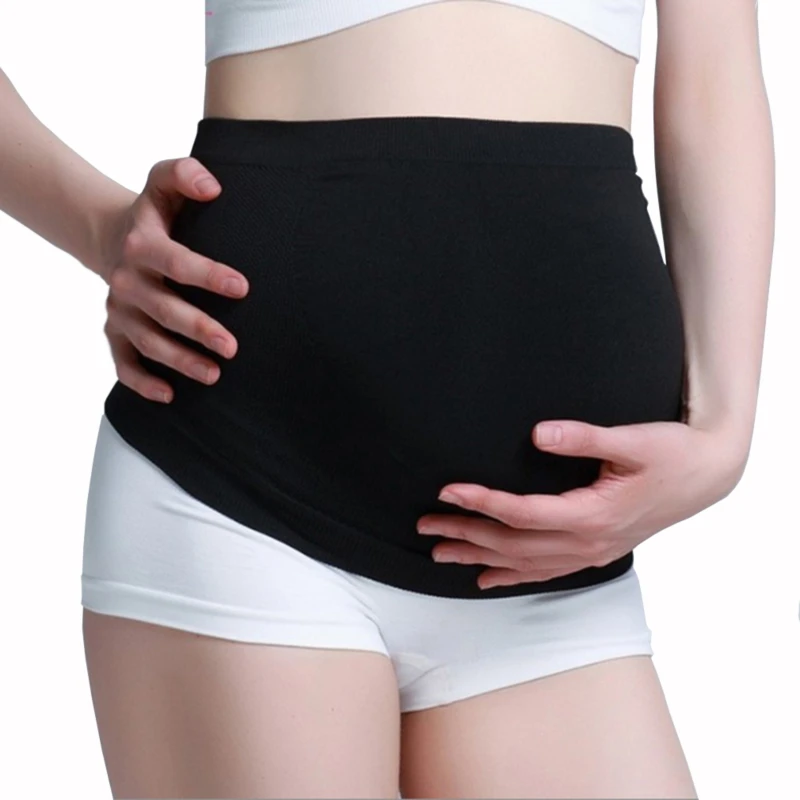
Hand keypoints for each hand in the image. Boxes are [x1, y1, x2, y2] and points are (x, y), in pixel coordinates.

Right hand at [100, 157, 248, 402]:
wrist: (116, 237)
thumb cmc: (157, 215)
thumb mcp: (164, 184)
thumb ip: (185, 175)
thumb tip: (214, 187)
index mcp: (142, 245)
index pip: (176, 261)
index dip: (208, 275)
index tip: (242, 288)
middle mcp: (126, 280)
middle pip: (164, 310)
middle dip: (198, 329)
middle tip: (233, 347)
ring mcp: (120, 309)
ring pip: (148, 341)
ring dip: (180, 361)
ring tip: (214, 375)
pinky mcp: (114, 331)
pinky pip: (122, 362)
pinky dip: (141, 382)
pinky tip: (170, 395)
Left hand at [417, 419, 747, 589]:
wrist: (706, 477)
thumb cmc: (672, 454)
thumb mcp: (632, 440)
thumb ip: (584, 437)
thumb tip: (538, 433)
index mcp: (590, 515)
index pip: (521, 513)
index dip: (481, 502)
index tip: (447, 490)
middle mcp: (586, 542)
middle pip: (511, 543)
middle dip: (465, 534)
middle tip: (424, 525)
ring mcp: (590, 553)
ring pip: (522, 563)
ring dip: (479, 558)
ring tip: (440, 554)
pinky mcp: (594, 552)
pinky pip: (545, 573)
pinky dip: (511, 576)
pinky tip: (486, 579)